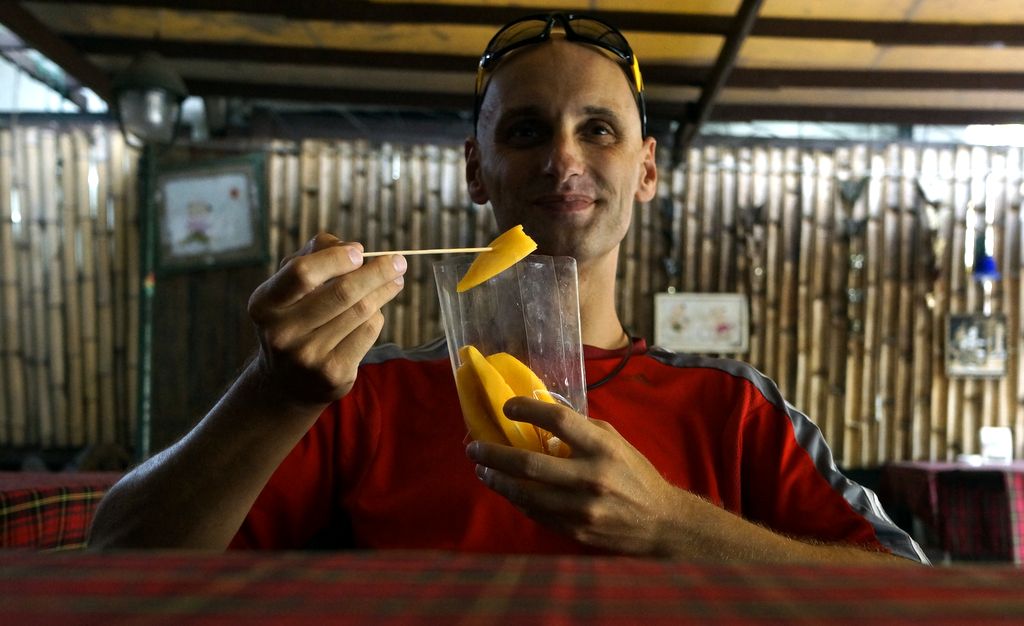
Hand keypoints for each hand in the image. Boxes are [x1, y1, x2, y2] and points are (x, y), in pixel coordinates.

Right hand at [246, 233, 406, 408]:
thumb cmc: (294, 317)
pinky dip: (376, 316)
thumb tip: (355, 248)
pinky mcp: (333, 374)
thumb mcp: (290, 286)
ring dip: (384, 290)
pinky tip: (377, 310)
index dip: (335, 258)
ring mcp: (308, 356)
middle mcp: (282, 333)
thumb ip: (316, 256)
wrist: (286, 383)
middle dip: (377, 272)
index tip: (360, 251)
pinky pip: (367, 332)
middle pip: (342, 292)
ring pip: (361, 311)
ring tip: (395, 280)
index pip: (302, 273)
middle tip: (398, 261)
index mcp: (265, 304)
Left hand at [466, 396, 685, 555]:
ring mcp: (580, 508)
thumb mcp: (614, 441)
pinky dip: (517, 499)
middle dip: (494, 454)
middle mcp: (591, 478)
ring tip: (482, 469)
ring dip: (497, 480)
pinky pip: (535, 512)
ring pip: (525, 493)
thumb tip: (542, 414)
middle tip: (474, 446)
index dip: (527, 410)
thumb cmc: (634, 474)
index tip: (508, 407)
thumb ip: (580, 429)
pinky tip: (507, 489)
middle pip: (529, 462)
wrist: (661, 523)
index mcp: (603, 448)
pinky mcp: (575, 530)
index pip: (558, 421)